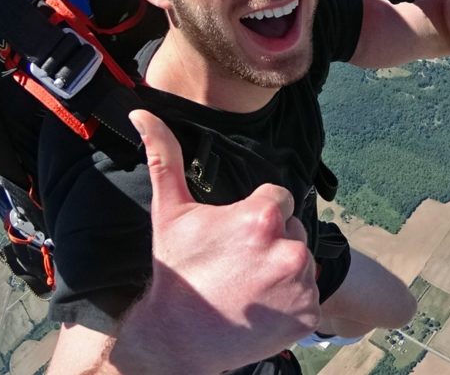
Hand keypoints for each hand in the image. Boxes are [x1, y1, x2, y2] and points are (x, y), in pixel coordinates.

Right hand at [111, 110, 319, 372]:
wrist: (175, 338)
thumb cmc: (175, 271)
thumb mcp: (170, 211)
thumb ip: (164, 156)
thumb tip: (141, 112)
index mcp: (264, 216)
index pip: (278, 199)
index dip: (256, 214)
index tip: (234, 236)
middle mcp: (290, 248)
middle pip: (292, 229)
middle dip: (271, 241)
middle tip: (239, 263)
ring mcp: (302, 284)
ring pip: (301, 261)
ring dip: (282, 270)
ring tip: (248, 285)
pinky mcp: (308, 315)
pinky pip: (308, 295)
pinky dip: (291, 301)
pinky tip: (260, 306)